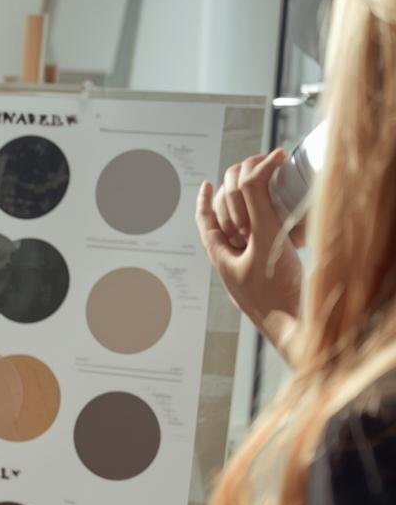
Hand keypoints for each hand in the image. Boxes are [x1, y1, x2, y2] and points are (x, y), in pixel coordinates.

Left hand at [197, 148, 302, 365]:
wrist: (299, 330)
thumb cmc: (278, 291)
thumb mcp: (266, 239)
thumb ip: (259, 204)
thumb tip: (253, 173)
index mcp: (221, 258)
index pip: (206, 222)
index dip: (205, 200)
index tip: (206, 183)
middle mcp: (232, 267)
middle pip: (224, 227)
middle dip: (234, 204)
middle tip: (249, 184)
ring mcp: (250, 276)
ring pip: (246, 240)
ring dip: (254, 218)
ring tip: (267, 202)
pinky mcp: (269, 283)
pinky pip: (264, 253)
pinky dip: (271, 236)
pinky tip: (287, 233)